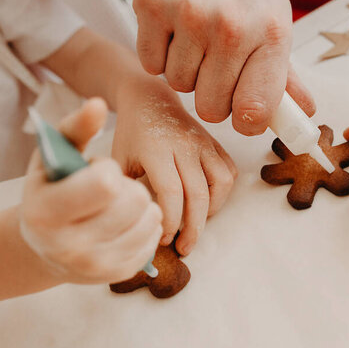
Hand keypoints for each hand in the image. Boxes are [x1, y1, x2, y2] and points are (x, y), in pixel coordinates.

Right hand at [20, 99, 162, 283]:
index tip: (98, 170)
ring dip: (144, 204)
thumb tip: (99, 105)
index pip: (107, 184)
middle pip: (137, 201)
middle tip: (113, 188)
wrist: (48, 245)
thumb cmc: (54, 190)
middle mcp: (71, 247)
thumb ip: (77, 128)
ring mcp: (98, 266)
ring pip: (152, 219)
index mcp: (47, 213)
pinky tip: (128, 221)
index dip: (108, 170)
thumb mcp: (56, 157)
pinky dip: (148, 224)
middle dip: (131, 186)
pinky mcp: (120, 274)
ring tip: (121, 204)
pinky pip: (155, 239)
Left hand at [112, 78, 236, 255]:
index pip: (171, 193)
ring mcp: (203, 143)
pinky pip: (229, 171)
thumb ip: (126, 191)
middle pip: (199, 195)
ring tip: (196, 222)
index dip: (171, 221)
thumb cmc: (131, 134)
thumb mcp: (119, 160)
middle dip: (193, 229)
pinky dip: (223, 192)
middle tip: (185, 248)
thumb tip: (135, 228)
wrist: (149, 99)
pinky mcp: (215, 143)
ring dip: (212, 209)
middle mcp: (184, 146)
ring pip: (222, 183)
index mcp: (156, 150)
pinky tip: (206, 201)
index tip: (163, 240)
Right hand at [133, 0, 314, 134]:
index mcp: (269, 35)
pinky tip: (176, 33)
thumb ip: (285, 75)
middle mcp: (232, 27)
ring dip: (186, 73)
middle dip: (213, 97)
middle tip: (218, 70)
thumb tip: (303, 112)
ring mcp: (190, 16)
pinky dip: (160, 56)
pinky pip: (152, 64)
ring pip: (179, 86)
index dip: (247, 123)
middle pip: (211, 108)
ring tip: (197, 42)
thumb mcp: (273, 25)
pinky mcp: (154, 6)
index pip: (255, 109)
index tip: (245, 117)